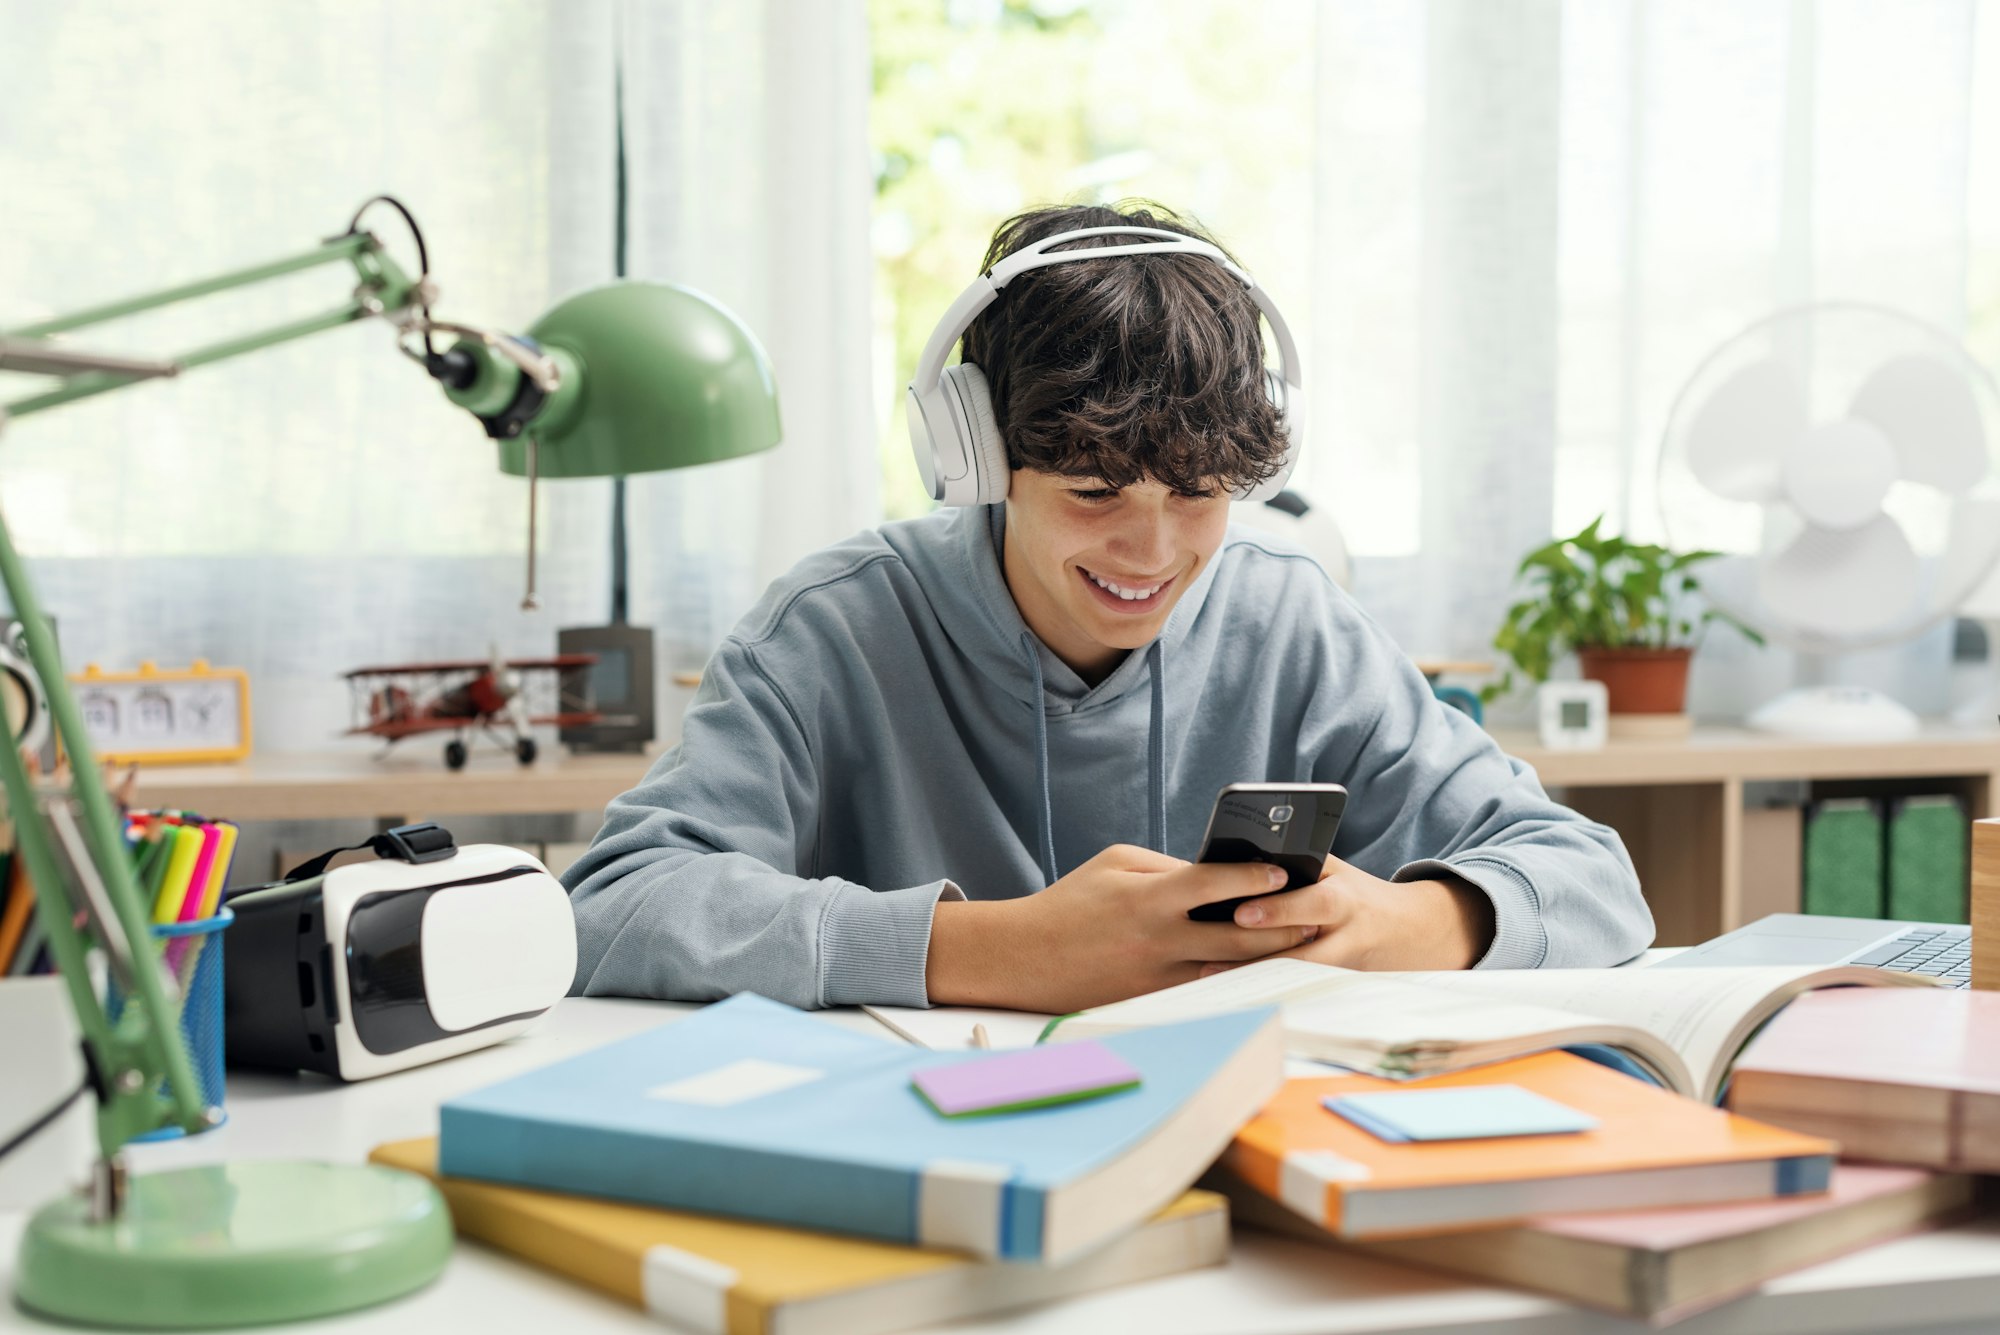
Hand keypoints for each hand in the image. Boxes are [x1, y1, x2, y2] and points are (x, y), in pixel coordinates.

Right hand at [926, 844, 1319, 1012]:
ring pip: (1228, 971)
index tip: (1286, 872)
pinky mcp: (1153, 1001)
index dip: (1254, 876)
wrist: (1024, 957)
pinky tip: (1260, 972)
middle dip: (1281, 928)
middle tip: (1316, 917)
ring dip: (1266, 960)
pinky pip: (1204, 989)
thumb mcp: (1115, 863)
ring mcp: (1158, 977)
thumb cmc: (1071, 901)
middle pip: (1237, 938)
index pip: (1213, 883)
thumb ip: (1168, 866)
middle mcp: (1159, 941)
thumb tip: (1215, 872)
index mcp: (1149, 898)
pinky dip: (1233, 980)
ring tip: (1301, 946)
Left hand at [1202, 855, 1494, 974]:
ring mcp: (1341, 967)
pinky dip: (1263, 990)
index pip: (1312, 903)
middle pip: (1302, 953)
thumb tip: (1236, 860)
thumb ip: (1297, 867)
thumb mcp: (1333, 871)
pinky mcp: (1334, 987)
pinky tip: (1228, 994)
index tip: (1240, 912)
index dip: (1278, 910)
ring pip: (1293, 979)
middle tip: (1210, 963)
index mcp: (1344, 898)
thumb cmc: (1355, 892)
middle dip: (1257, 958)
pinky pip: (1294, 989)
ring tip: (1209, 981)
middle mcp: (1344, 936)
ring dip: (1252, 982)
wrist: (1412, 932)